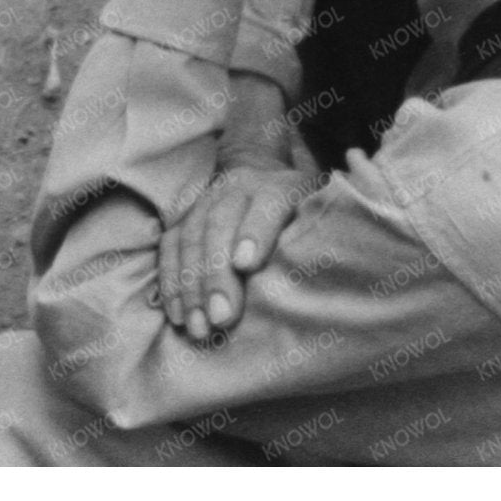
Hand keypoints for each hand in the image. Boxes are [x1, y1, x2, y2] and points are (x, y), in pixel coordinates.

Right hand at [156, 161, 321, 342]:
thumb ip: (323, 236)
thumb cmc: (301, 212)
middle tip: (222, 318)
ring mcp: (206, 200)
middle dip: (218, 273)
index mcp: (280, 185)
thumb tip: (330, 284)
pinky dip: (170, 281)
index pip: (268, 203)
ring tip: (199, 326)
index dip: (256, 232)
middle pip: (221, 224)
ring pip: (190, 236)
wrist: (261, 174)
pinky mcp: (184, 217)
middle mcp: (238, 187)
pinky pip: (170, 246)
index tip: (247, 265)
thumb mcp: (319, 215)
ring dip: (191, 284)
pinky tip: (178, 313)